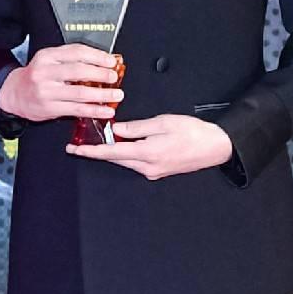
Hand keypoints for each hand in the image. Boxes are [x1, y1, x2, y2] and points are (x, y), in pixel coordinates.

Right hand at [0, 44, 124, 122]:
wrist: (14, 94)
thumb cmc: (36, 76)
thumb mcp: (50, 61)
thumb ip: (72, 60)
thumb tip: (103, 62)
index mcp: (47, 56)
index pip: (76, 52)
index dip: (97, 57)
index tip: (111, 61)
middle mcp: (45, 72)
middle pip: (78, 71)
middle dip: (100, 74)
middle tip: (114, 77)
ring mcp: (46, 91)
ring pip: (79, 93)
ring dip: (102, 94)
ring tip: (116, 95)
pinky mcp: (49, 108)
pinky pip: (76, 109)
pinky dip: (94, 110)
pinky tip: (105, 111)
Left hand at [66, 113, 232, 180]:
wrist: (216, 147)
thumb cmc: (194, 133)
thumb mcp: (162, 122)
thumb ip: (136, 127)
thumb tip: (116, 130)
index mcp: (147, 154)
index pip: (111, 153)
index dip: (91, 151)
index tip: (76, 149)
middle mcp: (148, 167)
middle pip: (116, 159)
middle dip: (98, 151)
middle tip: (79, 144)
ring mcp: (153, 171)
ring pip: (125, 160)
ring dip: (112, 151)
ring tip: (100, 140)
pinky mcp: (158, 170)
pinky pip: (136, 162)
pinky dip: (126, 153)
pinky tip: (123, 144)